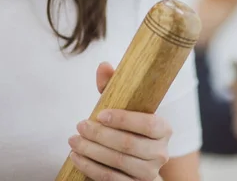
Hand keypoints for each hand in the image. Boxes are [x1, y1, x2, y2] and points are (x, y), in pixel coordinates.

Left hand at [68, 62, 170, 180]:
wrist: (139, 160)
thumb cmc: (128, 126)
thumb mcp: (124, 106)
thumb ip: (114, 85)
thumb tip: (103, 66)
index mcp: (163, 129)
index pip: (148, 124)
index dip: (123, 119)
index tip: (100, 114)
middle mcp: (161, 153)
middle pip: (128, 144)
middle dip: (99, 135)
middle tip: (79, 126)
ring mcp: (149, 173)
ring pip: (117, 163)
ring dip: (91, 151)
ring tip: (73, 141)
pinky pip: (111, 179)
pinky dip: (90, 167)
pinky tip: (76, 157)